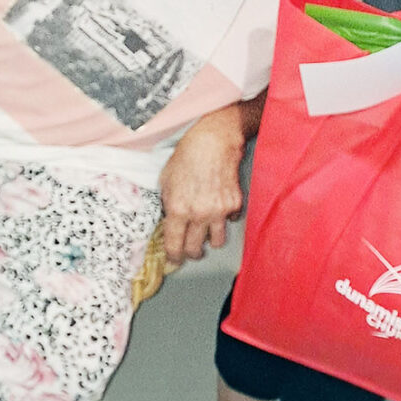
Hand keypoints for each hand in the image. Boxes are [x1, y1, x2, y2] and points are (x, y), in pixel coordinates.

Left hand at [159, 111, 245, 264]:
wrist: (214, 141)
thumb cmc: (187, 156)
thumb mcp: (165, 180)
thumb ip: (167, 204)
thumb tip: (169, 220)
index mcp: (178, 209)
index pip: (174, 245)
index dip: (173, 256)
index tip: (174, 259)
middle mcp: (199, 214)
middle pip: (195, 249)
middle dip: (191, 253)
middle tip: (191, 249)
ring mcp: (219, 210)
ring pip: (217, 242)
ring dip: (211, 240)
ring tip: (207, 232)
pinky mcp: (235, 204)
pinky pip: (231, 222)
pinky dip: (226, 219)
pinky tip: (220, 208)